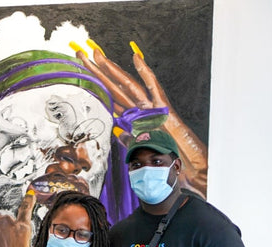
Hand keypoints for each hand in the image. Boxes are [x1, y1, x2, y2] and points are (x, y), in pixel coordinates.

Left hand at [74, 41, 207, 196]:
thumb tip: (118, 130)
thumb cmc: (168, 161)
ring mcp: (152, 108)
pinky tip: (135, 59)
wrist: (189, 167)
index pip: (111, 98)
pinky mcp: (164, 110)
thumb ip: (129, 139)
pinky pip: (153, 88)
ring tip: (96, 54)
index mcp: (135, 119)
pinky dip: (145, 74)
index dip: (96, 86)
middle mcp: (141, 110)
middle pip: (114, 87)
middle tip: (81, 54)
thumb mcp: (142, 151)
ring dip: (111, 70)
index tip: (82, 73)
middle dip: (97, 71)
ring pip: (127, 85)